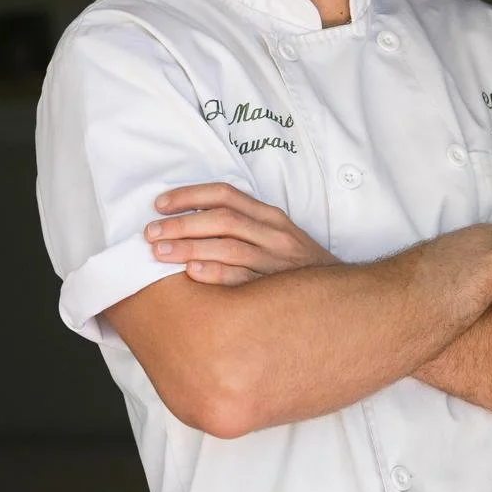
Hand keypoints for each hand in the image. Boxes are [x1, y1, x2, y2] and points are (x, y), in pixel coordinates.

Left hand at [145, 182, 336, 285]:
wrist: (341, 296)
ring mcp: (276, 260)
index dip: (189, 196)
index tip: (159, 205)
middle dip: (181, 224)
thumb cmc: (296, 266)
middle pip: (221, 219)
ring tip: (159, 254)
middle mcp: (273, 233)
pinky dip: (216, 274)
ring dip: (190, 249)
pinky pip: (243, 278)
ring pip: (228, 247)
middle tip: (150, 233)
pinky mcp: (277, 287)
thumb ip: (242, 226)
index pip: (224, 194)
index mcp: (269, 215)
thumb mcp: (275, 236)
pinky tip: (192, 274)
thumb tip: (188, 224)